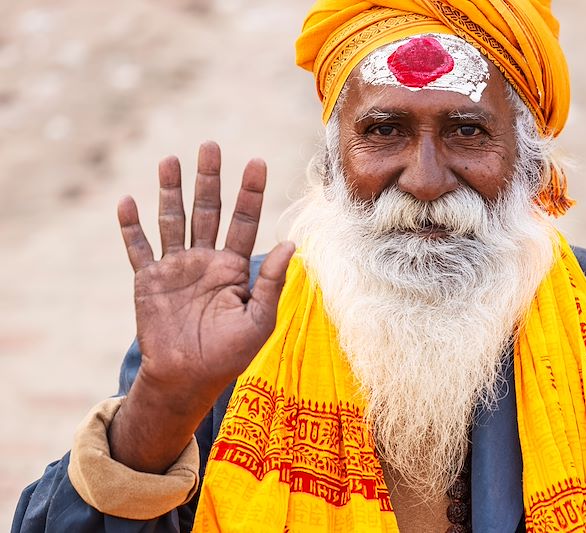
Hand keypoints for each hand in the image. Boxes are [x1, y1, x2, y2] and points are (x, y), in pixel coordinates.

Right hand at [110, 141, 293, 472]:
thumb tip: (293, 243)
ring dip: (170, 191)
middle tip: (211, 145)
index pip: (245, 221)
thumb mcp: (258, 320)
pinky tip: (127, 202)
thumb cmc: (229, 355)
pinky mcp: (148, 280)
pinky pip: (138, 249)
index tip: (257, 162)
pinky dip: (131, 227)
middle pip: (208, 210)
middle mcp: (206, 260)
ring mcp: (176, 268)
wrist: (188, 378)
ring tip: (169, 160)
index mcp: (234, 268)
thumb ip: (271, 282)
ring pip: (172, 220)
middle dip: (209, 179)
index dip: (251, 193)